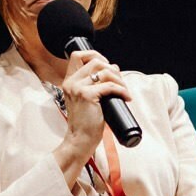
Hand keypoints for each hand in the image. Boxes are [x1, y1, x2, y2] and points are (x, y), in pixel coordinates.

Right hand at [52, 49, 130, 178]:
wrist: (80, 141)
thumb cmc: (85, 123)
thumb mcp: (85, 100)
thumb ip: (93, 85)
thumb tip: (113, 69)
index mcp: (69, 82)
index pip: (77, 56)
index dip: (94, 55)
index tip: (107, 66)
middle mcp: (71, 82)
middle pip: (95, 61)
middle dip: (112, 69)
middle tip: (120, 82)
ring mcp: (78, 88)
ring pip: (104, 72)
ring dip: (120, 80)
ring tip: (124, 91)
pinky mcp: (87, 96)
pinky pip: (110, 86)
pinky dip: (122, 90)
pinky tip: (126, 98)